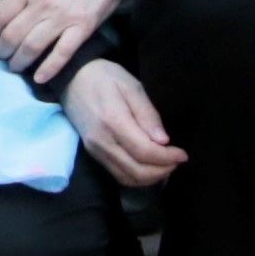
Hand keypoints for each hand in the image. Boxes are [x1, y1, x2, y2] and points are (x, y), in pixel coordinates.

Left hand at [0, 0, 129, 78]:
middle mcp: (42, 3)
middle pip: (12, 35)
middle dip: (1, 50)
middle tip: (0, 56)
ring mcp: (63, 18)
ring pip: (32, 47)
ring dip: (19, 61)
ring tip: (14, 66)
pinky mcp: (83, 28)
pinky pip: (62, 53)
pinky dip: (49, 69)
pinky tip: (39, 78)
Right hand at [62, 57, 184, 185]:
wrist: (71, 79)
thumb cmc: (104, 77)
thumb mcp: (131, 86)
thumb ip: (147, 114)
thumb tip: (163, 141)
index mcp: (113, 121)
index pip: (144, 152)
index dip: (167, 158)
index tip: (183, 154)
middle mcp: (102, 141)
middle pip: (137, 171)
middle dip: (162, 171)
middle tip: (176, 161)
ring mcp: (95, 150)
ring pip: (127, 178)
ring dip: (151, 178)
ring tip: (165, 165)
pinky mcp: (93, 153)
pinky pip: (118, 175)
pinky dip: (137, 177)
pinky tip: (148, 167)